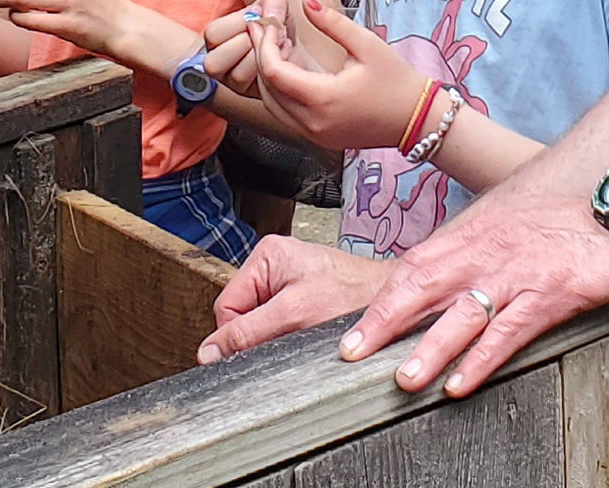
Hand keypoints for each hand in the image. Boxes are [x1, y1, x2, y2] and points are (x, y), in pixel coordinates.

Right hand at [200, 236, 391, 363]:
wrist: (398, 306)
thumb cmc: (356, 299)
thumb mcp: (294, 316)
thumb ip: (248, 332)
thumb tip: (210, 352)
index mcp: (265, 256)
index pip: (226, 307)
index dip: (237, 335)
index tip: (256, 349)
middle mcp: (274, 264)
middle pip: (242, 315)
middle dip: (261, 334)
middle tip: (289, 339)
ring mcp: (289, 280)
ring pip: (261, 322)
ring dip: (277, 336)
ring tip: (304, 334)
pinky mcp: (304, 296)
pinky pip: (280, 323)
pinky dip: (291, 335)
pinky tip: (310, 334)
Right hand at [201, 0, 281, 93]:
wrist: (291, 47)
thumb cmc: (275, 25)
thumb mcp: (274, 5)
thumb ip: (272, 2)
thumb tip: (269, 16)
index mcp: (216, 38)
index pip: (212, 34)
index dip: (239, 22)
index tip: (259, 14)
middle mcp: (216, 61)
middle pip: (216, 61)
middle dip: (249, 43)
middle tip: (268, 32)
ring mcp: (231, 80)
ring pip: (237, 76)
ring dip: (262, 56)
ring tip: (278, 43)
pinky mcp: (247, 92)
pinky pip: (256, 86)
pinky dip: (272, 66)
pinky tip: (281, 55)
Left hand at [250, 0, 430, 154]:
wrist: (419, 120)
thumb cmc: (397, 82)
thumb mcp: (367, 45)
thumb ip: (333, 23)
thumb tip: (306, 2)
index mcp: (323, 99)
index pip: (273, 72)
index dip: (264, 46)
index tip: (268, 24)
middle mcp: (312, 122)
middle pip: (266, 89)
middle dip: (262, 57)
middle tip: (267, 30)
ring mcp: (314, 135)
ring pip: (272, 104)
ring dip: (269, 75)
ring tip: (280, 45)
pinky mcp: (319, 138)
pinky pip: (286, 114)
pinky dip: (281, 91)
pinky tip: (293, 67)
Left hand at [340, 179, 608, 397]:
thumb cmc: (565, 222)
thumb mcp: (508, 224)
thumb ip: (473, 249)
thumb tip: (436, 276)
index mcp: (474, 233)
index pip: (415, 265)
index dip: (382, 296)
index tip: (355, 325)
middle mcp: (487, 251)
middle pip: (424, 286)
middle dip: (385, 320)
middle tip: (353, 350)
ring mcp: (517, 274)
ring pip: (462, 314)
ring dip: (429, 348)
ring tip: (404, 379)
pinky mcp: (549, 296)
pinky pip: (508, 332)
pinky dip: (481, 360)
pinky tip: (460, 383)